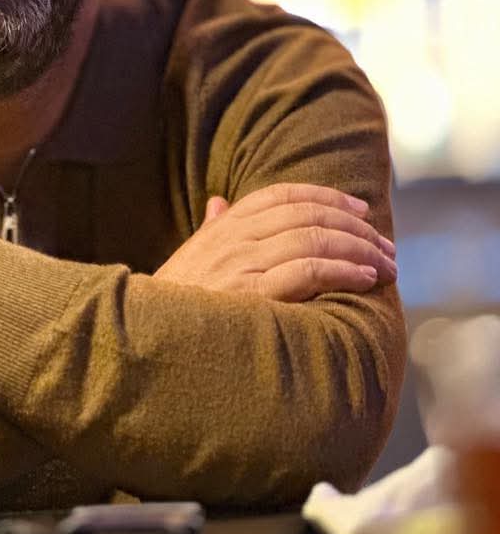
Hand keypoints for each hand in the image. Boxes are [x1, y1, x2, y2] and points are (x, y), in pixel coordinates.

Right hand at [155, 183, 396, 301]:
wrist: (147, 338)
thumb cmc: (174, 303)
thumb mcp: (188, 258)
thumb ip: (210, 230)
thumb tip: (218, 203)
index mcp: (222, 227)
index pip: (281, 195)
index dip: (325, 196)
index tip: (358, 209)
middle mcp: (233, 239)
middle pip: (306, 214)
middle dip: (354, 226)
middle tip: (385, 244)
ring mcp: (241, 265)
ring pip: (314, 239)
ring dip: (359, 249)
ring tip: (386, 264)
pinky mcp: (251, 295)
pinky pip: (308, 271)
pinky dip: (343, 270)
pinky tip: (365, 277)